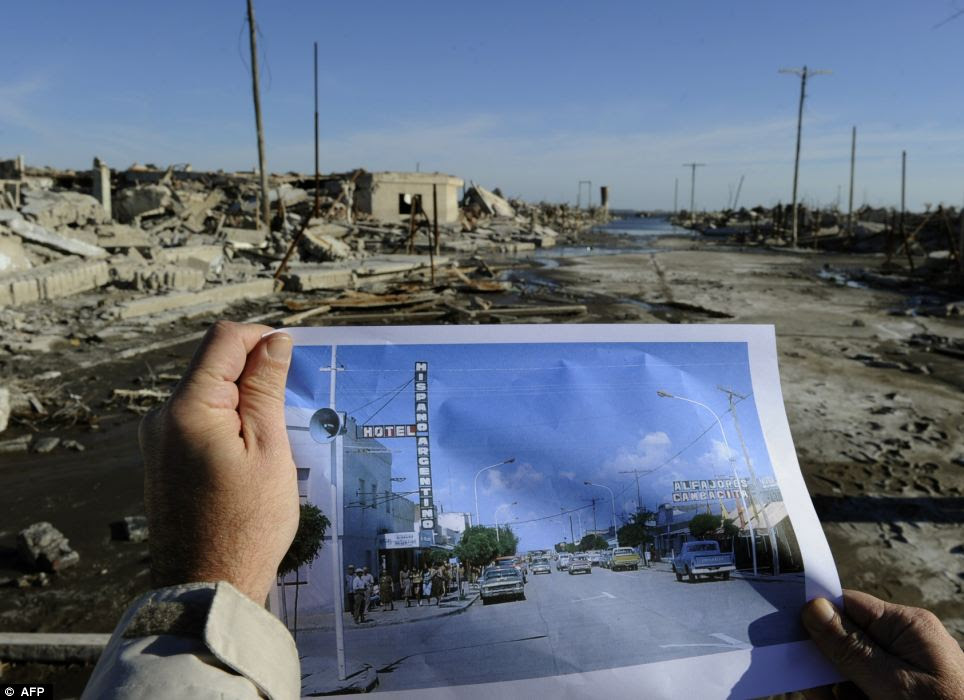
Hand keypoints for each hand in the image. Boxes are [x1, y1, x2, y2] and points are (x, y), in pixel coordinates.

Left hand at [139, 321, 297, 603]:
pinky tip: (250, 453)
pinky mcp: (162, 458)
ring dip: (242, 399)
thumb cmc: (247, 525)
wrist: (209, 586)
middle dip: (253, 372)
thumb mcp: (269, 450)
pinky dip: (227, 421)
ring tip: (272, 438)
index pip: (223, 340)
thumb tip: (274, 342)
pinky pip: (197, 419)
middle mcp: (162, 418)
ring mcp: (158, 440)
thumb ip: (266, 388)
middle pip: (212, 364)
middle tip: (288, 407)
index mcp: (188, 409)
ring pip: (206, 392)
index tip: (292, 361)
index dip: (262, 340)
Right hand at [802, 589, 963, 698]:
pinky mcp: (892, 693)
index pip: (847, 605)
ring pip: (844, 671)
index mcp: (907, 628)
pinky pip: (853, 689)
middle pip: (841, 641)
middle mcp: (900, 645)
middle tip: (806, 681)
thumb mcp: (895, 685)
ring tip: (824, 697)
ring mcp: (896, 673)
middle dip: (821, 662)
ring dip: (829, 688)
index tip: (782, 628)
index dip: (814, 615)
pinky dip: (840, 698)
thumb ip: (852, 648)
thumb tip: (812, 606)